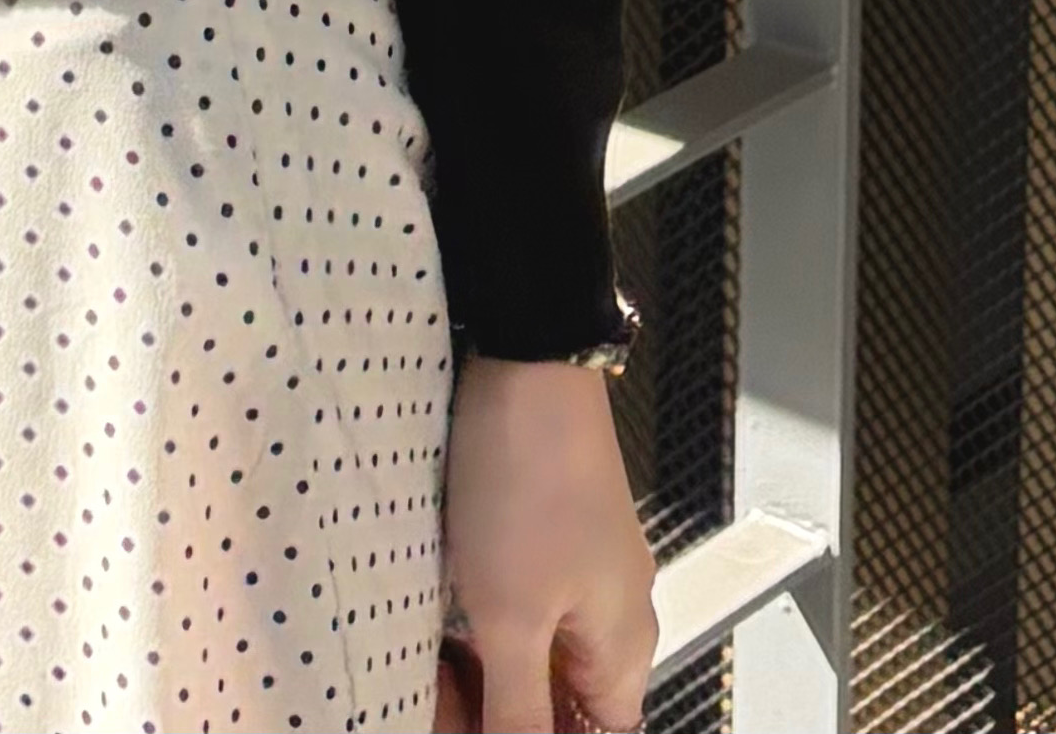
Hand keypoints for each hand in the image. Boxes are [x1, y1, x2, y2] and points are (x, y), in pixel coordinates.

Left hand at [432, 356, 656, 729]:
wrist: (527, 358)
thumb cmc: (529, 478)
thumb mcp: (512, 618)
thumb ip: (519, 713)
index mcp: (625, 646)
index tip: (473, 725)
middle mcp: (613, 612)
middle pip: (558, 703)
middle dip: (495, 707)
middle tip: (436, 696)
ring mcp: (580, 569)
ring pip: (532, 654)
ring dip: (481, 668)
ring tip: (430, 656)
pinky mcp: (547, 533)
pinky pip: (520, 605)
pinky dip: (480, 620)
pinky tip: (438, 613)